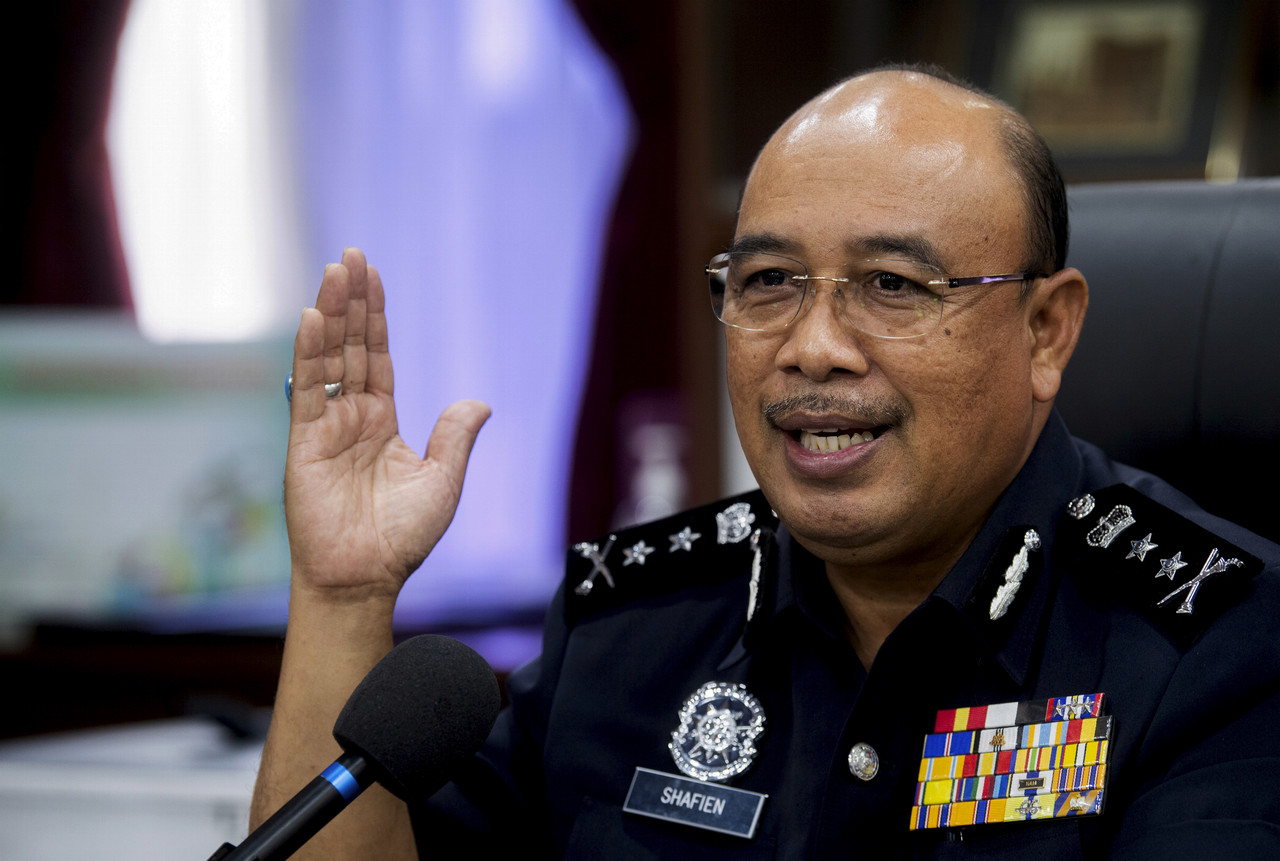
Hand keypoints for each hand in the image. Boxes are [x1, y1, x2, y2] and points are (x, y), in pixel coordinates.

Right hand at [284, 248, 488, 601]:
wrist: (366, 576)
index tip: (372, 275)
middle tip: (350, 255)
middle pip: (350, 346)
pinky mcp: (303, 442)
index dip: (375, 317)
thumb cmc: (403, 537)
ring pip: (328, 358)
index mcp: (383, 421)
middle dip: (351, 301)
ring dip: (331, 314)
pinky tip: (313, 319)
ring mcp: (326, 427)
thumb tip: (481, 401)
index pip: (377, 356)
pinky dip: (309, 354)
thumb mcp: (442, 480)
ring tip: (335, 271)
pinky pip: (307, 390)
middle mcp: (352, 417)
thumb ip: (455, 437)